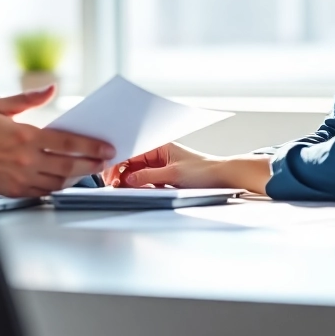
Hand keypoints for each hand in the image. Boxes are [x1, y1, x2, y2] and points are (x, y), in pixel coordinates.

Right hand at [0, 86, 115, 197]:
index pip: (68, 142)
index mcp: (25, 136)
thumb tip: (50, 88)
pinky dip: (58, 185)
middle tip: (105, 160)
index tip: (106, 147)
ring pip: (59, 180)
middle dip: (92, 163)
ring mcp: (21, 177)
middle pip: (69, 164)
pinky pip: (45, 190)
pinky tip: (66, 178)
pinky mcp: (16, 190)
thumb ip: (28, 98)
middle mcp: (26, 159)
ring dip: (78, 175)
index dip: (91, 146)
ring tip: (89, 168)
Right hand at [108, 143, 272, 193]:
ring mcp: (160, 166)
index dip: (118, 163)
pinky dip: (138, 186)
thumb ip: (148, 176)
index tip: (110, 175)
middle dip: (120, 172)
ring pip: (136, 172)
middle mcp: (158, 154)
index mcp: (159, 146)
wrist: (224, 177)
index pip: (131, 151)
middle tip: (113, 185)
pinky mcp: (164, 177)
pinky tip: (132, 190)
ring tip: (120, 188)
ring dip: (128, 180)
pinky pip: (145, 180)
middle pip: (131, 162)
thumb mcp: (173, 174)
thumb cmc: (204, 170)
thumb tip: (128, 179)